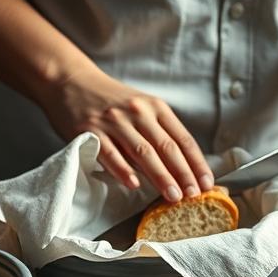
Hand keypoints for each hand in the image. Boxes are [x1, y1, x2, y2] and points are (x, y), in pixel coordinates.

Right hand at [36, 63, 211, 199]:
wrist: (70, 81)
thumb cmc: (111, 100)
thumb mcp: (141, 107)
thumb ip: (159, 131)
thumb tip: (182, 167)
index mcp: (155, 107)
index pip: (183, 139)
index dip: (197, 163)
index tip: (206, 183)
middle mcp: (138, 112)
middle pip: (166, 147)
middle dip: (183, 174)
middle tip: (193, 195)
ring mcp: (113, 121)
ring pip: (142, 152)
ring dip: (160, 176)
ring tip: (172, 196)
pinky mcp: (90, 131)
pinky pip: (110, 153)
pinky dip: (123, 170)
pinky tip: (134, 185)